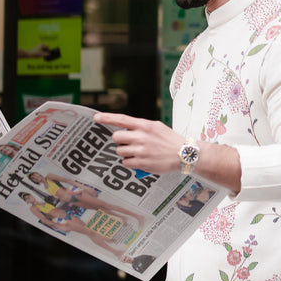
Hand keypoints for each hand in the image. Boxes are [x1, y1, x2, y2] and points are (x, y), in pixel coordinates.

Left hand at [94, 112, 241, 192]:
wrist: (185, 154)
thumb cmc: (170, 140)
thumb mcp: (156, 127)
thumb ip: (140, 127)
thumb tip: (125, 129)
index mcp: (144, 125)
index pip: (121, 120)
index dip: (106, 118)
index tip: (95, 118)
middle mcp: (141, 137)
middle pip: (116, 137)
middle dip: (120, 141)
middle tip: (128, 143)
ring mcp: (141, 150)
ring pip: (120, 151)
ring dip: (125, 153)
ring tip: (138, 153)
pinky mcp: (142, 163)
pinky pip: (126, 163)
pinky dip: (130, 163)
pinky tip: (140, 161)